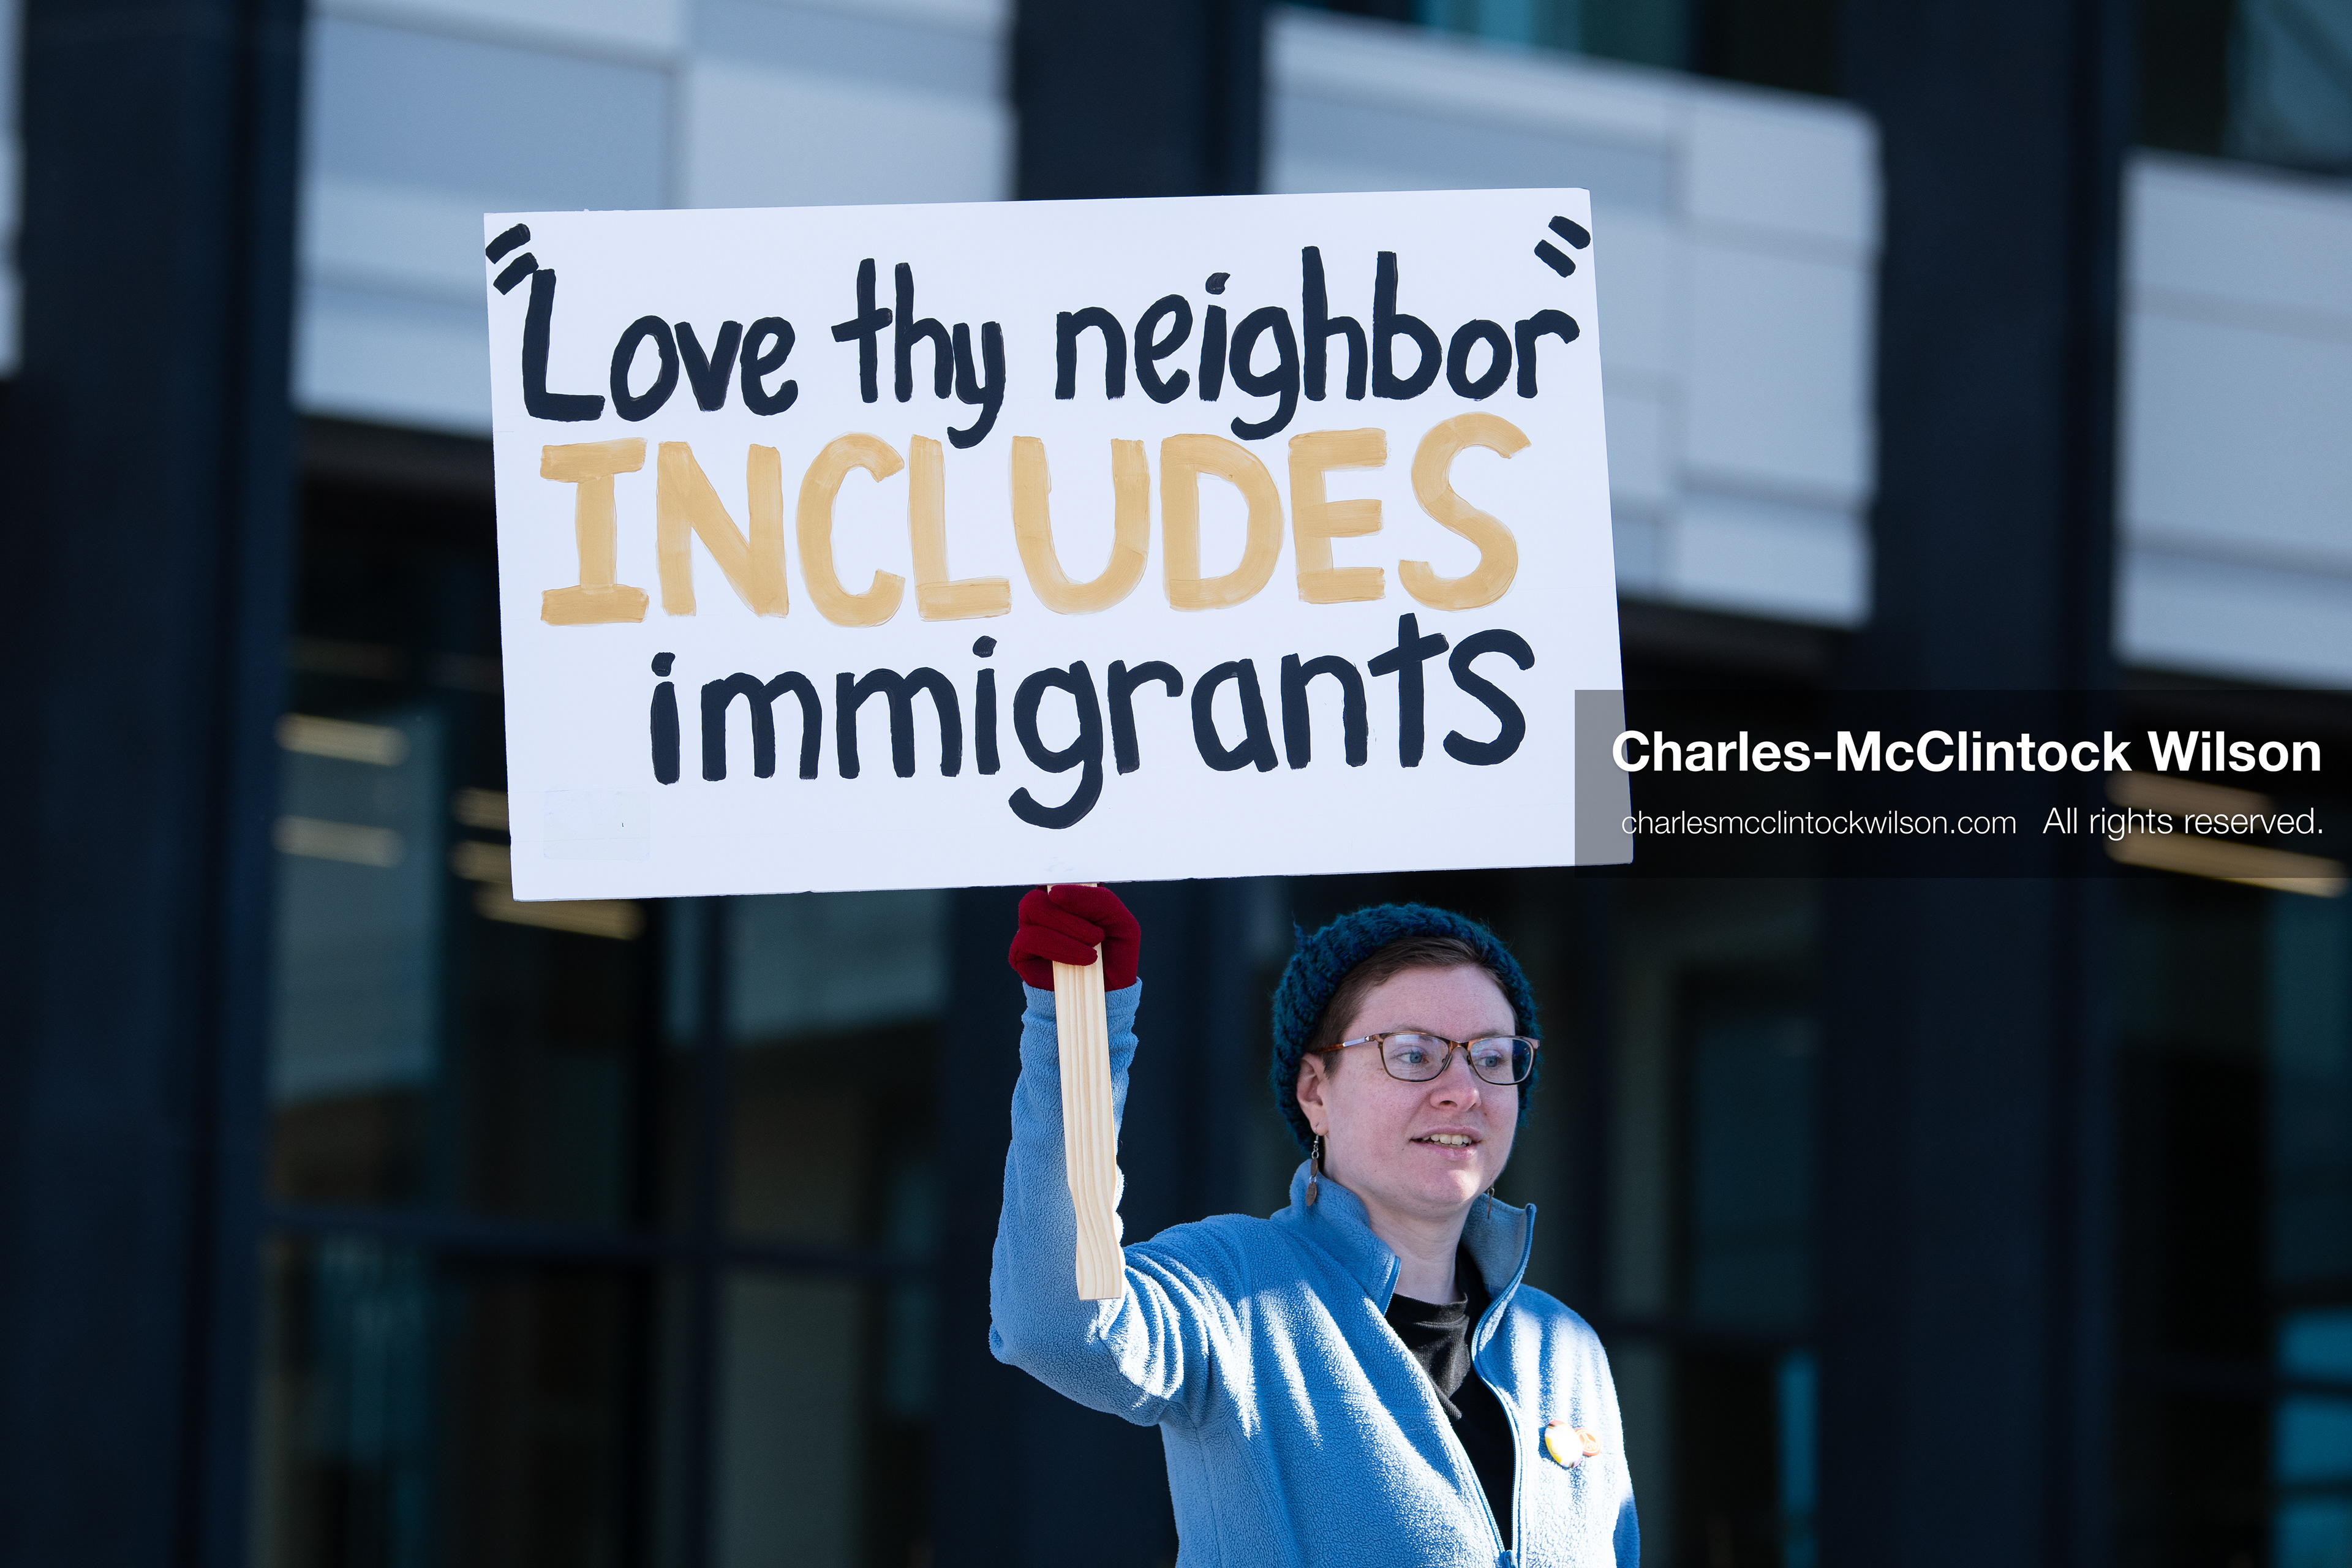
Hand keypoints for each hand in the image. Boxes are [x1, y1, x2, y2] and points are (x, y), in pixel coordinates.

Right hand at [1008, 884, 1141, 991]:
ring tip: (1091, 951)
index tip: (1081, 891)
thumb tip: (1057, 892)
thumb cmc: (1115, 955)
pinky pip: (1028, 939)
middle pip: (1040, 893)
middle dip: (1070, 914)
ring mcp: (1030, 930)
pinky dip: (1058, 948)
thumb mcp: (1121, 923)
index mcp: (1068, 898)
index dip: (1064, 879)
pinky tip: (1083, 960)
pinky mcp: (1021, 955)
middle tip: (1096, 934)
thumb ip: (1098, 900)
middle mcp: (1045, 911)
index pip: (1055, 875)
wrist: (1111, 994)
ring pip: (1032, 910)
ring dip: (1066, 930)